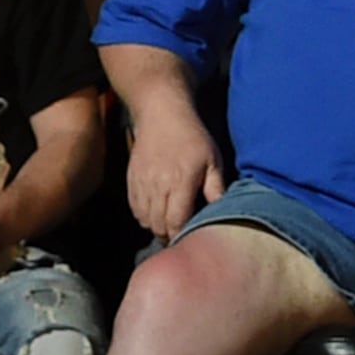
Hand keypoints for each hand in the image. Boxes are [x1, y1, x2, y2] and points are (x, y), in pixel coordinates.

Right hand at [124, 112, 226, 241]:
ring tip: (168, 227)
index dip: (181, 235)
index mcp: (180, 181)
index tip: (188, 240)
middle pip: (158, 224)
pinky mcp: (131, 179)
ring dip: (156, 227)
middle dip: (168, 236)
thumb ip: (216, 188)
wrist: (161, 115)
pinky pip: (134, 208)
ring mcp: (142, 183)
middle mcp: (158, 185)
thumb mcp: (212, 159)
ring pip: (145, 219)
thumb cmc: (192, 137)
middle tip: (179, 238)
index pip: (176, 221)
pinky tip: (155, 214)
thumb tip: (223, 212)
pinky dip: (143, 216)